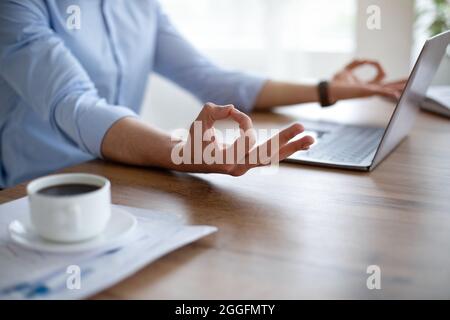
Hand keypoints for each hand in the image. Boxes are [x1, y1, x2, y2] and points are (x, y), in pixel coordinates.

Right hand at [174, 103, 314, 175]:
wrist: (189, 160)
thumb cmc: (194, 141)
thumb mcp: (199, 123)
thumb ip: (214, 111)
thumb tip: (234, 109)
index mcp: (227, 161)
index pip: (248, 140)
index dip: (244, 122)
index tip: (234, 113)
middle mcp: (239, 167)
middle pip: (269, 155)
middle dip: (287, 141)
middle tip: (305, 130)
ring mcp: (245, 167)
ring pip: (272, 158)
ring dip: (292, 148)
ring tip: (311, 139)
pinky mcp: (249, 164)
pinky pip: (269, 157)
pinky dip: (284, 149)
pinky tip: (301, 144)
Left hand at [330, 59, 406, 102]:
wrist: (329, 88)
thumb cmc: (336, 81)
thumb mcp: (348, 69)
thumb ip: (357, 63)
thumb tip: (366, 59)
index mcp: (367, 85)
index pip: (380, 76)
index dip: (378, 66)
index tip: (370, 61)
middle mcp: (370, 89)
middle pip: (389, 86)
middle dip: (400, 83)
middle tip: (411, 79)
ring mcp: (369, 92)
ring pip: (387, 89)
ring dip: (398, 87)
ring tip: (409, 84)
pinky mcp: (366, 92)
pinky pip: (380, 93)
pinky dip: (388, 93)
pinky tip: (396, 94)